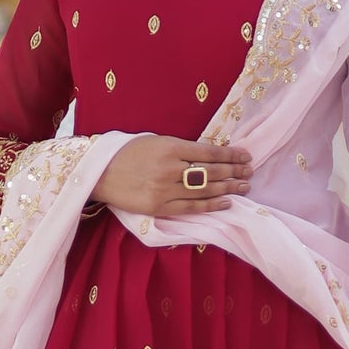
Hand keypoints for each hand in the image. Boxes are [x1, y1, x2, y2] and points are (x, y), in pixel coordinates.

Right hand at [91, 136, 252, 217]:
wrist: (99, 173)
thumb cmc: (128, 153)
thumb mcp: (155, 141)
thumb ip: (181, 148)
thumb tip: (210, 155)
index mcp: (170, 147)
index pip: (209, 153)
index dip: (230, 155)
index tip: (246, 156)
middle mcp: (170, 169)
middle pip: (211, 172)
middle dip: (234, 172)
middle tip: (250, 172)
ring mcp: (165, 190)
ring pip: (205, 190)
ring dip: (228, 189)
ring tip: (244, 187)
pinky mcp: (159, 207)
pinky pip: (191, 207)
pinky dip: (211, 205)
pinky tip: (226, 202)